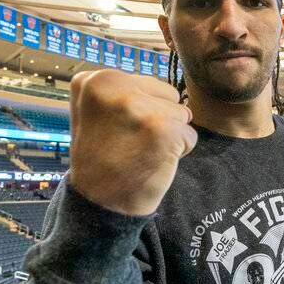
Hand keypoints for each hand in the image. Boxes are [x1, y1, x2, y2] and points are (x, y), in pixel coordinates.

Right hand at [68, 70, 196, 215]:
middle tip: (131, 142)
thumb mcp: (94, 113)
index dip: (140, 112)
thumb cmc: (102, 158)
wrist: (101, 202)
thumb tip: (162, 86)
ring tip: (141, 151)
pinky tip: (153, 161)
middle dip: (159, 118)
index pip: (147, 84)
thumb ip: (120, 91)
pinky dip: (179, 151)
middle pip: (168, 95)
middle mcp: (115, 87)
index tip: (116, 130)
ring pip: (181, 114)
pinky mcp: (163, 129)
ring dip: (170, 134)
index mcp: (96, 80)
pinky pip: (190, 135)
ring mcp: (139, 107)